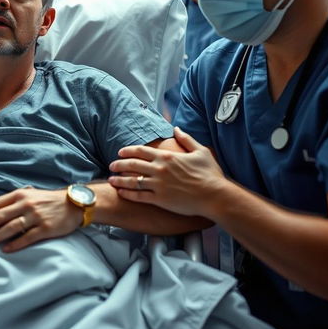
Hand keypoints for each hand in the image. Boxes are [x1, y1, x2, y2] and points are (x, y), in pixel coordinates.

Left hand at [0, 187, 81, 251]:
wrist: (73, 204)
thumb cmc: (47, 201)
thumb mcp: (29, 195)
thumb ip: (11, 202)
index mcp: (19, 194)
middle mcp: (26, 204)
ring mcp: (36, 216)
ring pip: (10, 227)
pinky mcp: (45, 228)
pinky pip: (27, 238)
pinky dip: (14, 244)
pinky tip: (5, 250)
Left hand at [107, 127, 226, 216]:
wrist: (216, 196)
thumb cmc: (210, 174)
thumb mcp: (200, 151)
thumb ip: (186, 139)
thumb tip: (176, 128)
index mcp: (166, 157)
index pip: (140, 151)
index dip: (128, 151)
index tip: (120, 152)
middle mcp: (159, 169)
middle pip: (132, 165)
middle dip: (119, 164)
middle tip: (112, 165)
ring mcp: (158, 185)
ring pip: (132, 181)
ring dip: (120, 180)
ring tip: (111, 180)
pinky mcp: (160, 199)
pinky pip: (139, 196)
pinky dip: (128, 194)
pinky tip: (121, 193)